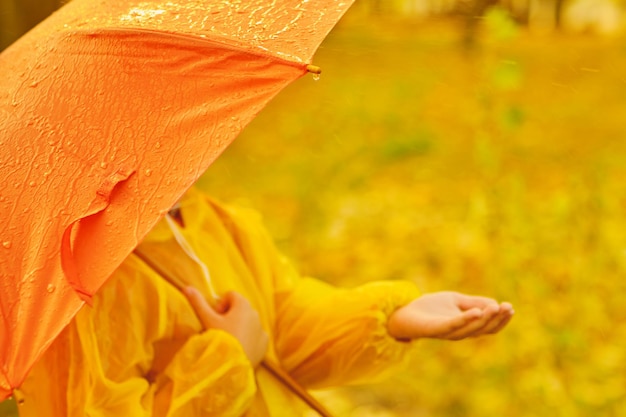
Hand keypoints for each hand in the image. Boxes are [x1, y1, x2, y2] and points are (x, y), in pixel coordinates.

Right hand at [184, 287, 268, 366]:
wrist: (232, 365)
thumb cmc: (220, 339)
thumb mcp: (207, 320)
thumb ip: (198, 302)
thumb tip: (187, 287)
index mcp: (243, 305)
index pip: (230, 295)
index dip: (220, 305)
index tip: (215, 318)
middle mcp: (255, 313)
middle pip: (239, 309)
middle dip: (229, 316)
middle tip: (219, 330)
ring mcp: (261, 328)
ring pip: (248, 322)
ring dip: (238, 327)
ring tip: (228, 341)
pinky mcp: (264, 343)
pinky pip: (256, 336)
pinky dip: (249, 339)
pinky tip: (239, 349)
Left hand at [387, 291, 513, 340]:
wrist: (404, 311)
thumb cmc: (430, 308)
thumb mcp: (455, 301)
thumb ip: (473, 302)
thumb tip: (494, 304)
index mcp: (466, 326)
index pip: (488, 326)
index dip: (501, 319)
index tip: (511, 308)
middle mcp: (459, 332)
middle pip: (483, 329)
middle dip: (497, 319)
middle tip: (508, 307)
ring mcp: (448, 332)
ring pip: (472, 329)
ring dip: (485, 319)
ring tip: (496, 308)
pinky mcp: (436, 329)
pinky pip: (453, 325)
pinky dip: (465, 319)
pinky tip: (476, 311)